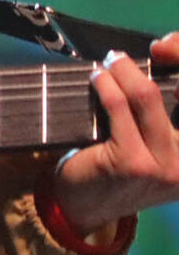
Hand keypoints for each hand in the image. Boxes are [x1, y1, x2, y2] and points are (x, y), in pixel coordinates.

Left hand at [52, 32, 178, 232]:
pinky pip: (119, 109)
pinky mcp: (134, 163)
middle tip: (125, 56)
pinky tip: (98, 79)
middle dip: (153, 64)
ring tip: (111, 63)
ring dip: (124, 71)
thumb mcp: (153, 143)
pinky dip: (106, 86)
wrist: (86, 207)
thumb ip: (161, 114)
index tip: (168, 47)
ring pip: (147, 97)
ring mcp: (166, 166)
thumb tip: (160, 59)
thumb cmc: (120, 167)